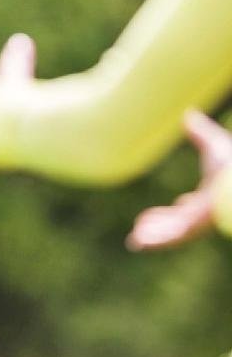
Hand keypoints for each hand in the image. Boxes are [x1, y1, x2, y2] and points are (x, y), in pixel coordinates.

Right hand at [126, 110, 231, 250]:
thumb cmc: (230, 165)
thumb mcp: (213, 145)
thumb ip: (200, 133)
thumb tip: (189, 114)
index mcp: (208, 201)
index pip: (189, 211)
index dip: (176, 213)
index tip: (167, 210)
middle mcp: (202, 216)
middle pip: (176, 226)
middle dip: (158, 228)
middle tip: (140, 229)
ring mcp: (197, 225)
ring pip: (170, 236)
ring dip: (151, 238)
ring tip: (134, 241)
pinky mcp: (192, 230)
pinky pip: (168, 239)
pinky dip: (152, 241)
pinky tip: (138, 242)